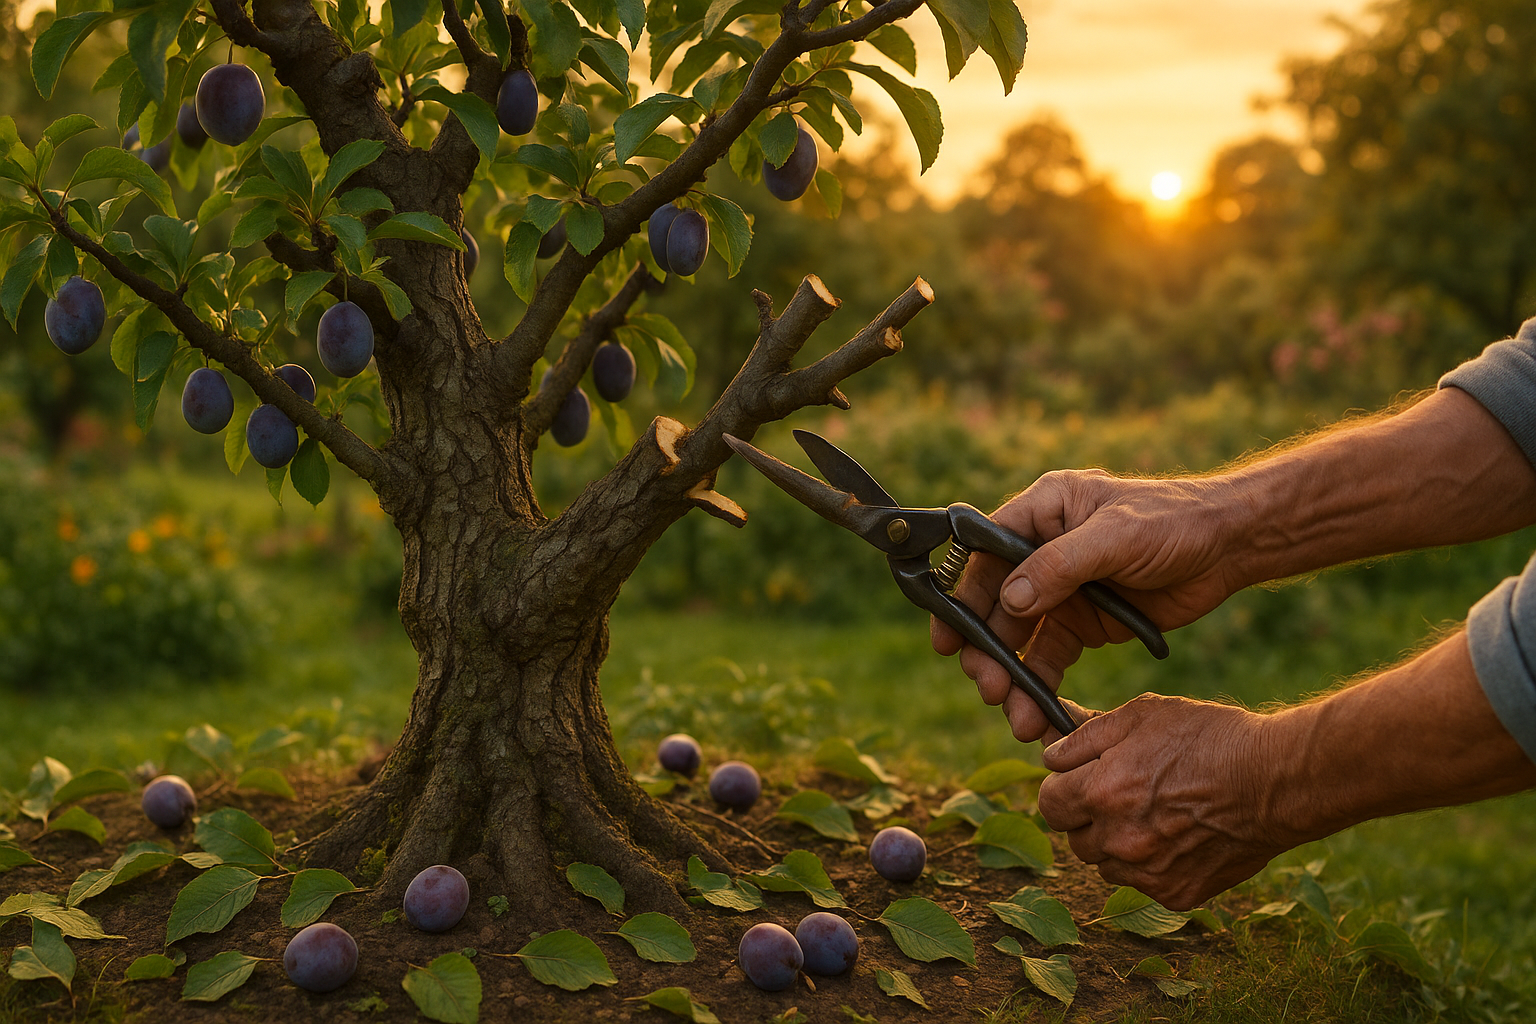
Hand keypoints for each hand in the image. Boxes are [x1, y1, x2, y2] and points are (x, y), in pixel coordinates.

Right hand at [930, 469, 1248, 741]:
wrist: (1230, 547)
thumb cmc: (1175, 521)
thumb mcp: (1117, 536)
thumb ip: (1060, 567)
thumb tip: (1009, 602)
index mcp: (1041, 513)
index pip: (984, 554)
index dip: (961, 595)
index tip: (947, 639)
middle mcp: (1041, 551)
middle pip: (995, 604)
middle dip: (986, 649)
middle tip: (988, 688)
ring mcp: (1061, 590)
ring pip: (1018, 638)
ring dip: (1010, 676)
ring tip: (1014, 715)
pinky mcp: (1083, 623)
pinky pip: (1049, 657)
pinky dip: (1039, 686)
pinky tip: (1035, 713)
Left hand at [1037, 694, 1298, 909]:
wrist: (1276, 781)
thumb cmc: (1210, 738)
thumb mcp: (1143, 714)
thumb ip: (1086, 736)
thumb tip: (1051, 754)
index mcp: (1101, 792)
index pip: (1049, 802)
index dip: (1062, 788)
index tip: (1080, 779)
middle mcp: (1117, 839)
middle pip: (1074, 837)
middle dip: (1088, 816)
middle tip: (1122, 793)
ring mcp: (1147, 872)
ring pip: (1105, 864)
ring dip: (1116, 843)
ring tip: (1154, 813)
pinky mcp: (1176, 893)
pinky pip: (1143, 882)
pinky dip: (1151, 864)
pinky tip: (1179, 836)